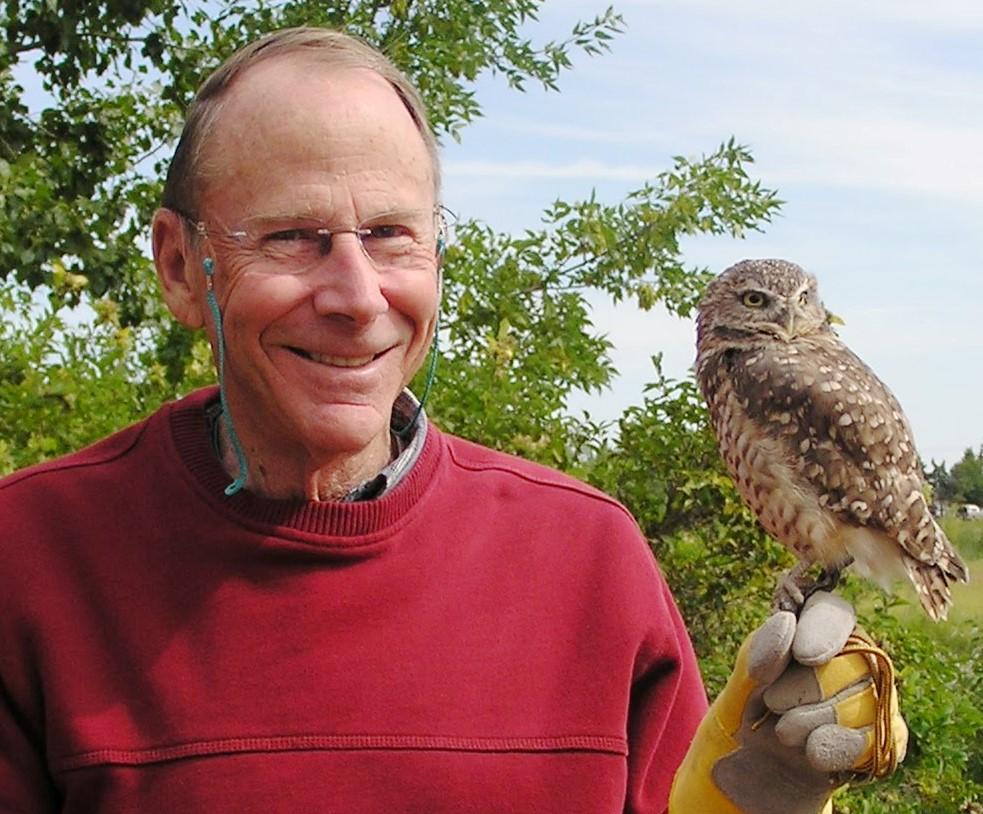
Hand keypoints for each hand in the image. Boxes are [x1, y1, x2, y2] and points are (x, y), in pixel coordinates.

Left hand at [669, 591, 906, 813]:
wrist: (757, 769)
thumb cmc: (748, 711)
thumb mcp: (743, 681)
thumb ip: (760, 652)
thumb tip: (786, 622)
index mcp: (814, 629)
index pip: (833, 612)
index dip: (824, 630)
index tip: (804, 656)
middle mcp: (852, 656)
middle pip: (852, 661)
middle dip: (806, 690)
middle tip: (773, 705)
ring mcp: (874, 696)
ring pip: (868, 701)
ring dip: (816, 721)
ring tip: (784, 732)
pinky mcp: (884, 739)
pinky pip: (881, 741)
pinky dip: (842, 748)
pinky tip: (814, 753)